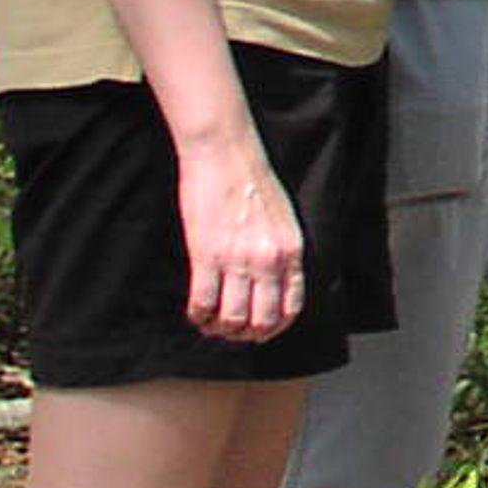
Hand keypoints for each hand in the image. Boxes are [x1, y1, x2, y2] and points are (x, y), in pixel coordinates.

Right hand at [176, 136, 305, 341]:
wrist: (225, 152)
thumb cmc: (252, 180)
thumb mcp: (283, 218)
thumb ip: (281, 252)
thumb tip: (273, 284)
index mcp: (291, 250)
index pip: (292, 307)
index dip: (275, 328)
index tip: (260, 331)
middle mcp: (269, 259)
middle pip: (262, 321)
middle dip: (246, 335)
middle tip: (231, 332)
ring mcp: (238, 259)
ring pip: (232, 319)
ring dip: (219, 329)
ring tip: (210, 323)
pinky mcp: (207, 255)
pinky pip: (203, 302)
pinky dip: (198, 315)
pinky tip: (195, 311)